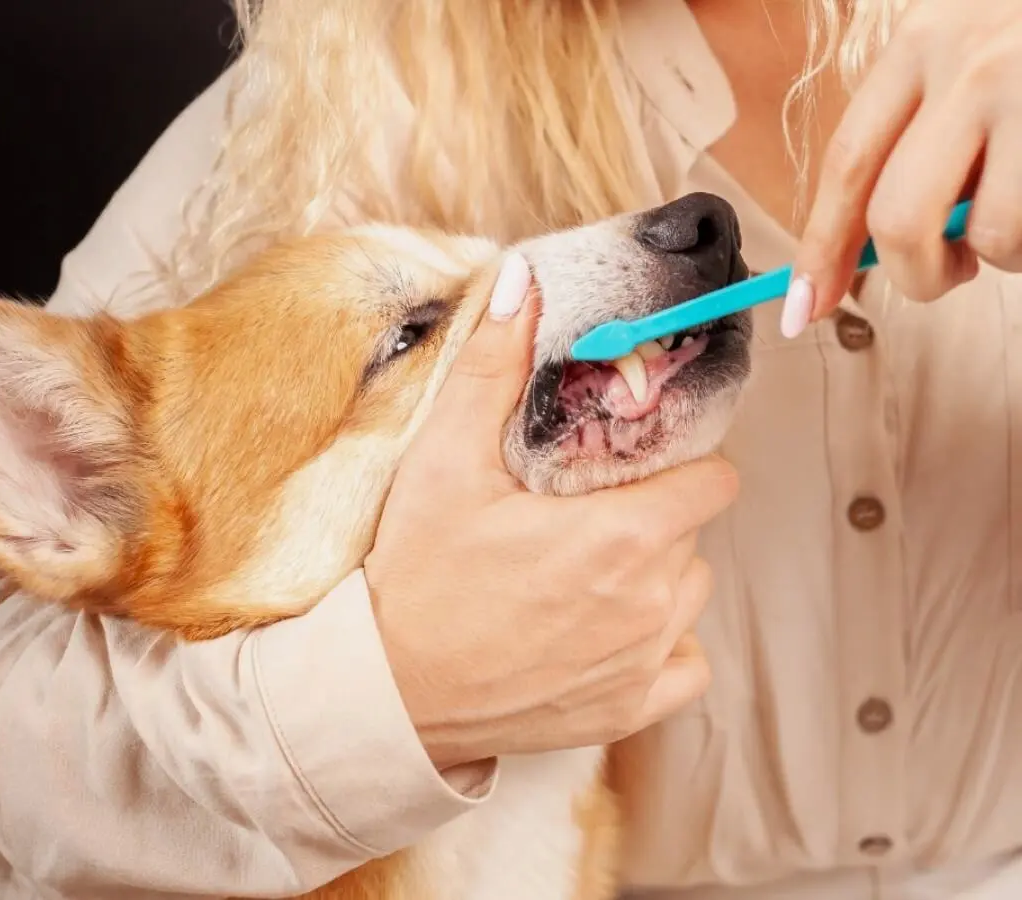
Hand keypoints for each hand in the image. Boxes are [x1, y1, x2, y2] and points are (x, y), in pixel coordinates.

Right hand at [364, 255, 738, 770]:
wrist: (388, 694)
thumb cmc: (416, 578)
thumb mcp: (444, 462)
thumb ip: (493, 369)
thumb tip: (522, 283)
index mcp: (623, 536)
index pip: (714, 481)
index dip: (681, 462)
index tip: (635, 463)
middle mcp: (650, 604)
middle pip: (694, 535)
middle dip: (654, 515)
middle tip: (586, 513)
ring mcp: (642, 664)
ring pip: (689, 596)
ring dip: (656, 577)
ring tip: (587, 572)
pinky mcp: (625, 712)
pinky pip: (683, 667)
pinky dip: (659, 647)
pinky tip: (605, 633)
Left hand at [785, 0, 1021, 335]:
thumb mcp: (971, 48)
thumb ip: (925, 128)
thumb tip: (869, 246)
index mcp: (923, 41)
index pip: (847, 164)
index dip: (822, 248)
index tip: (805, 307)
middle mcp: (973, 62)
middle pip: (898, 218)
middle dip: (917, 274)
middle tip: (950, 274)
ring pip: (991, 235)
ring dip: (1007, 255)